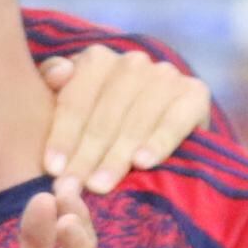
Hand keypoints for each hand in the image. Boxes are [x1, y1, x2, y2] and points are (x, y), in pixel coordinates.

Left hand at [39, 43, 207, 194]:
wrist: (156, 129)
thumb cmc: (96, 121)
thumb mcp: (67, 104)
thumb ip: (52, 86)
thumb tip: (59, 73)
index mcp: (96, 61)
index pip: (75, 100)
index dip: (63, 136)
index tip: (53, 169)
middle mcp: (132, 63)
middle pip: (105, 113)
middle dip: (87, 154)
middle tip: (74, 187)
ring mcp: (166, 75)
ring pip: (136, 119)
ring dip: (116, 155)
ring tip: (100, 185)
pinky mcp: (195, 93)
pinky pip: (176, 119)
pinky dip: (159, 141)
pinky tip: (143, 163)